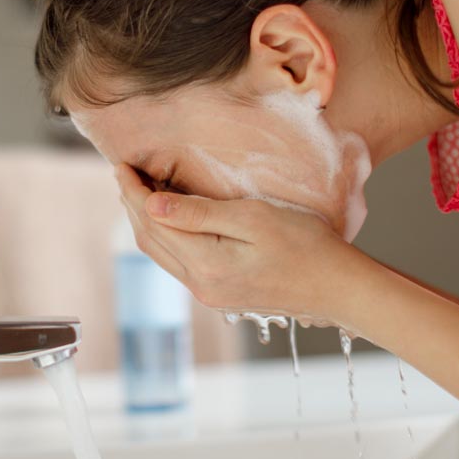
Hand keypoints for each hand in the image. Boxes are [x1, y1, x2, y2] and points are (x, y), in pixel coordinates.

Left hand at [114, 163, 360, 320]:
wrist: (337, 287)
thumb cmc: (306, 245)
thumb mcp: (254, 218)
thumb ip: (200, 213)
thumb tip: (152, 205)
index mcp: (207, 265)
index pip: (153, 222)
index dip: (133, 192)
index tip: (122, 165)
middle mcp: (201, 285)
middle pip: (150, 240)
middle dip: (133, 204)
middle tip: (125, 172)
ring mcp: (209, 293)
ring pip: (162, 253)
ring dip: (147, 221)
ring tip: (139, 191)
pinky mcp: (220, 293)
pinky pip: (179, 262)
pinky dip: (166, 237)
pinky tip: (169, 219)